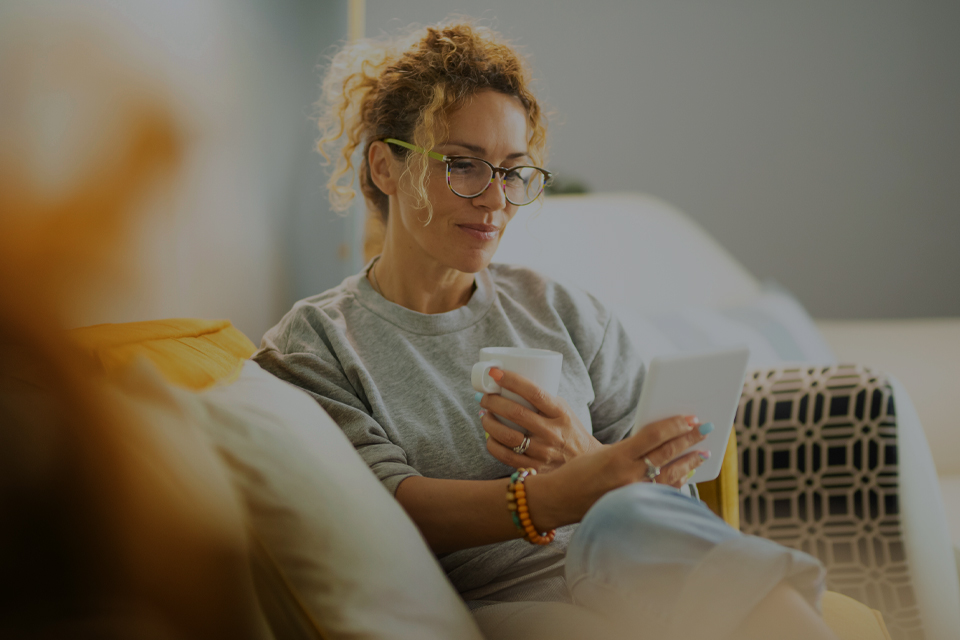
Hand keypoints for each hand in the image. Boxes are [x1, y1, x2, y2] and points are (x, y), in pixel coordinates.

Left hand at [478, 368, 601, 471]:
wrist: (585, 461)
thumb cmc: (569, 429)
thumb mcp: (562, 409)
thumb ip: (541, 399)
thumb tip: (508, 385)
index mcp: (560, 413)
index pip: (534, 392)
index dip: (512, 381)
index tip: (495, 373)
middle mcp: (552, 432)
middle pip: (516, 413)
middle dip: (493, 402)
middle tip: (485, 397)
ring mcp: (543, 452)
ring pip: (507, 436)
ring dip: (489, 423)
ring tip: (485, 415)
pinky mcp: (535, 468)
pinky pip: (505, 456)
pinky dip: (492, 444)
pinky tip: (490, 437)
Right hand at [524, 414, 711, 529]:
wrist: (558, 500)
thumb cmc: (576, 473)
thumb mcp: (601, 452)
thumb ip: (630, 448)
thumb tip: (660, 440)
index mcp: (617, 457)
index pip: (655, 436)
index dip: (676, 425)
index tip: (691, 418)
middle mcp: (628, 476)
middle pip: (668, 454)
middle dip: (690, 439)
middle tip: (706, 428)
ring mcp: (633, 494)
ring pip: (671, 475)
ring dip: (690, 462)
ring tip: (703, 451)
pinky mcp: (634, 507)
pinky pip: (663, 492)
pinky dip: (678, 481)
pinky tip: (686, 473)